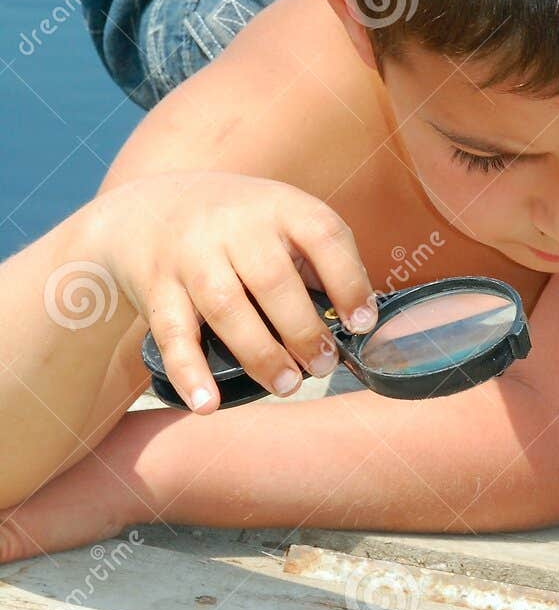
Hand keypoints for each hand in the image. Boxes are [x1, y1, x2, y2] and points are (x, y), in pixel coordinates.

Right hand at [92, 171, 377, 412]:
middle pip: (274, 281)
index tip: (361, 324)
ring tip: (287, 385)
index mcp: (278, 206)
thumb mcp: (279, 221)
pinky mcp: (156, 287)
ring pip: (227, 308)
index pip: (323, 235)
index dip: (349, 281)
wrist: (146, 210)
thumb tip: (355, 323)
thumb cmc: (236, 227)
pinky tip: (208, 403)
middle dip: (304, 332)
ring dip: (261, 354)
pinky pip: (173, 334)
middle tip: (322, 366)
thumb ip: (316, 262)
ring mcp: (191, 254)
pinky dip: (190, 372)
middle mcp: (233, 225)